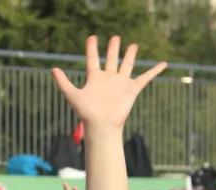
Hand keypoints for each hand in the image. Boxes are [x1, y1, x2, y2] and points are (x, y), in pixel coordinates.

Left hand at [51, 36, 165, 129]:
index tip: (92, 38)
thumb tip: (53, 69)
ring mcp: (121, 83)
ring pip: (127, 65)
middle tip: (115, 38)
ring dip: (130, 55)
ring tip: (133, 45)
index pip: (93, 59)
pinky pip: (146, 77)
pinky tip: (163, 64)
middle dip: (113, 48)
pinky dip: (154, 71)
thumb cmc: (87, 113)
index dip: (91, 48)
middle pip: (112, 59)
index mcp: (95, 78)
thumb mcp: (72, 95)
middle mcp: (108, 79)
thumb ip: (63, 82)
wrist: (102, 125)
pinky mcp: (132, 89)